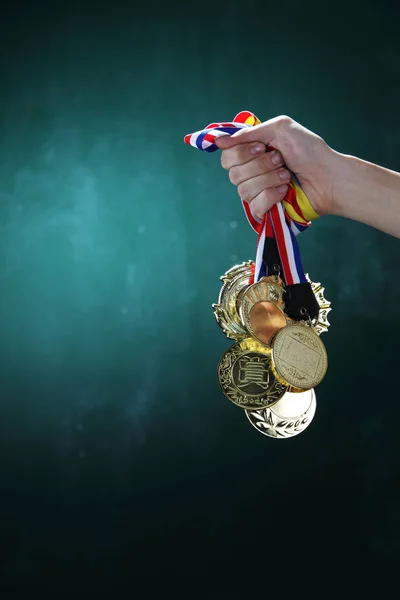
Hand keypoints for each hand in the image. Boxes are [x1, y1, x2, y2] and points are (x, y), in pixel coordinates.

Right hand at [215, 115, 338, 218]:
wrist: (328, 176)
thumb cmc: (309, 151)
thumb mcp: (280, 129)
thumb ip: (249, 132)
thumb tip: (218, 141)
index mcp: (252, 154)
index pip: (227, 157)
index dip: (242, 153)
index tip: (263, 147)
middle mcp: (251, 174)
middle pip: (233, 174)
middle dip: (259, 165)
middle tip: (280, 160)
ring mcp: (257, 194)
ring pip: (243, 191)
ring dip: (269, 179)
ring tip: (286, 175)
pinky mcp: (265, 211)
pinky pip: (255, 207)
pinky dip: (271, 196)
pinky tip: (285, 192)